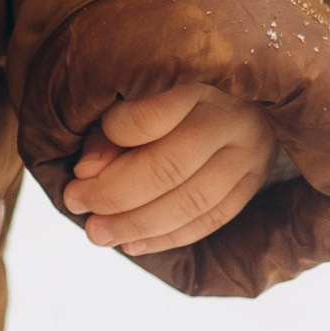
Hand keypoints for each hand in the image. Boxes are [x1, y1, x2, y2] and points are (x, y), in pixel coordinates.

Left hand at [62, 82, 278, 258]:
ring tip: (98, 233)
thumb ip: (111, 132)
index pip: (151, 117)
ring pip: (192, 202)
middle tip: (77, 204)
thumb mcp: (142, 99)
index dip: (110, 143)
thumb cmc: (176, 101)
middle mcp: (231, 121)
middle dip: (115, 195)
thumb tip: (86, 172)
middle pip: (170, 167)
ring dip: (137, 225)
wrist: (243, 106)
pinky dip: (166, 238)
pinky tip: (131, 245)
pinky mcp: (252, 188)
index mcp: (199, 85)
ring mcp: (249, 157)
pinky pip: (209, 222)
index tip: (80, 167)